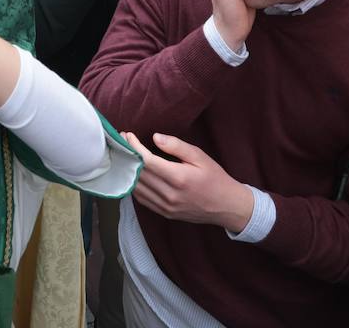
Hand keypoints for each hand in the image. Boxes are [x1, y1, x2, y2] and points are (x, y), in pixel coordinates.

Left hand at [121, 131, 253, 231]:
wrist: (227, 206)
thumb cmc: (215, 178)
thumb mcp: (200, 156)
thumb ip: (176, 146)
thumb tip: (155, 137)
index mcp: (179, 178)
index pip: (147, 161)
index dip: (134, 146)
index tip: (127, 135)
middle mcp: (170, 195)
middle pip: (138, 174)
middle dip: (127, 155)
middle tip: (121, 141)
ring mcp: (166, 207)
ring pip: (137, 188)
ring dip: (128, 171)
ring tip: (125, 156)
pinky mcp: (165, 213)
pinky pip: (142, 199)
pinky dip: (134, 186)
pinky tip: (134, 174)